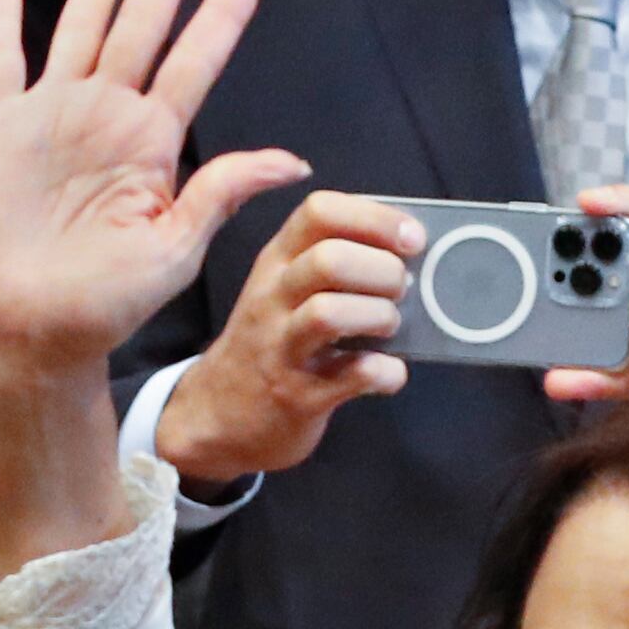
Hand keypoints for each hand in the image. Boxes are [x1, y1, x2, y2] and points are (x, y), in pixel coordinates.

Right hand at [0, 0, 307, 388]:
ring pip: (79, 35)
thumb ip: (222, 192)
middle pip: (142, 31)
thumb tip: (293, 162)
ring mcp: (54, 120)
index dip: (221, 14)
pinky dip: (2, 27)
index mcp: (154, 143)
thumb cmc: (107, 305)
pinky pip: (1, 66)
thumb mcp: (178, 249)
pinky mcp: (2, 133)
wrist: (35, 331)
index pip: (196, 62)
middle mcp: (108, 120)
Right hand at [158, 187, 429, 484]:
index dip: (376, 218)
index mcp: (276, 262)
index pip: (320, 211)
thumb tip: (408, 253)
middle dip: (383, 270)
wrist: (218, 416)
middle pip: (329, 259)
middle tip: (401, 290)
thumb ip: (331, 262)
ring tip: (389, 327)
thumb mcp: (282, 289)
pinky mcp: (299, 397)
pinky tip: (388, 374)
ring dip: (379, 316)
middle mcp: (273, 299)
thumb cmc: (269, 343)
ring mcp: (281, 349)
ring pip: (329, 313)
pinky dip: (386, 372)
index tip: (410, 239)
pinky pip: (353, 375)